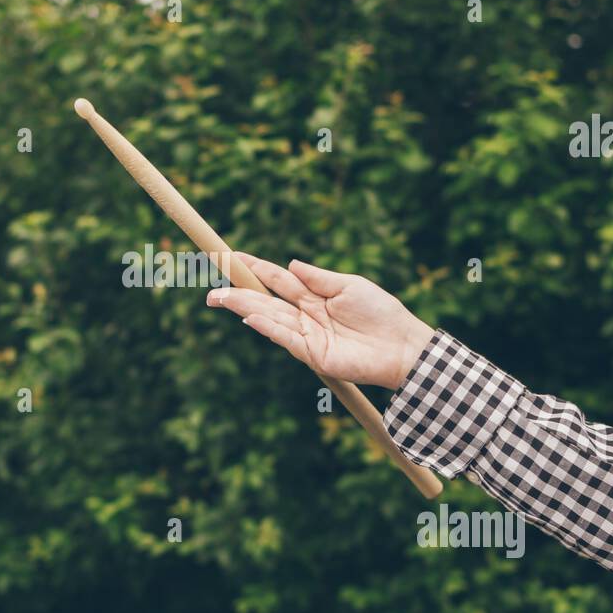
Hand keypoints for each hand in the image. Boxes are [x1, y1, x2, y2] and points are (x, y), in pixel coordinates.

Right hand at [206, 252, 434, 390]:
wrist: (402, 346)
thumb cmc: (381, 313)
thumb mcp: (349, 285)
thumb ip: (318, 277)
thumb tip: (291, 264)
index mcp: (314, 296)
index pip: (277, 279)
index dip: (255, 268)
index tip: (230, 257)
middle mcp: (305, 315)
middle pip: (265, 300)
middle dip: (237, 293)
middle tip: (209, 289)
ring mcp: (307, 335)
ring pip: (269, 318)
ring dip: (243, 307)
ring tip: (219, 298)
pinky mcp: (314, 354)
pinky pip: (286, 338)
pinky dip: (267, 327)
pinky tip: (249, 316)